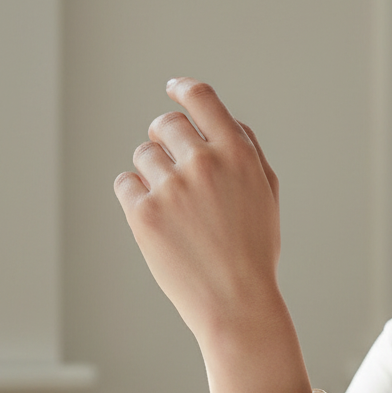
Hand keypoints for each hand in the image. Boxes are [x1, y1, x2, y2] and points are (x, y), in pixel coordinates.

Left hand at [114, 79, 282, 348]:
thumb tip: (222, 119)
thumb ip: (247, 150)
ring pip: (144, 155)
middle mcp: (204, 163)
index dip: (184, 89)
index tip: (173, 89)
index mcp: (237, 154)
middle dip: (165, 137)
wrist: (236, 303)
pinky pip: (125, 184)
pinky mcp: (144, 213)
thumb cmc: (254, 251)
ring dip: (152, 171)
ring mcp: (171, 187)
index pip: (203, 99)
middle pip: (166, 124)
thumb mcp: (266, 194)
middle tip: (170, 161)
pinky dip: (134, 195)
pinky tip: (154, 217)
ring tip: (171, 205)